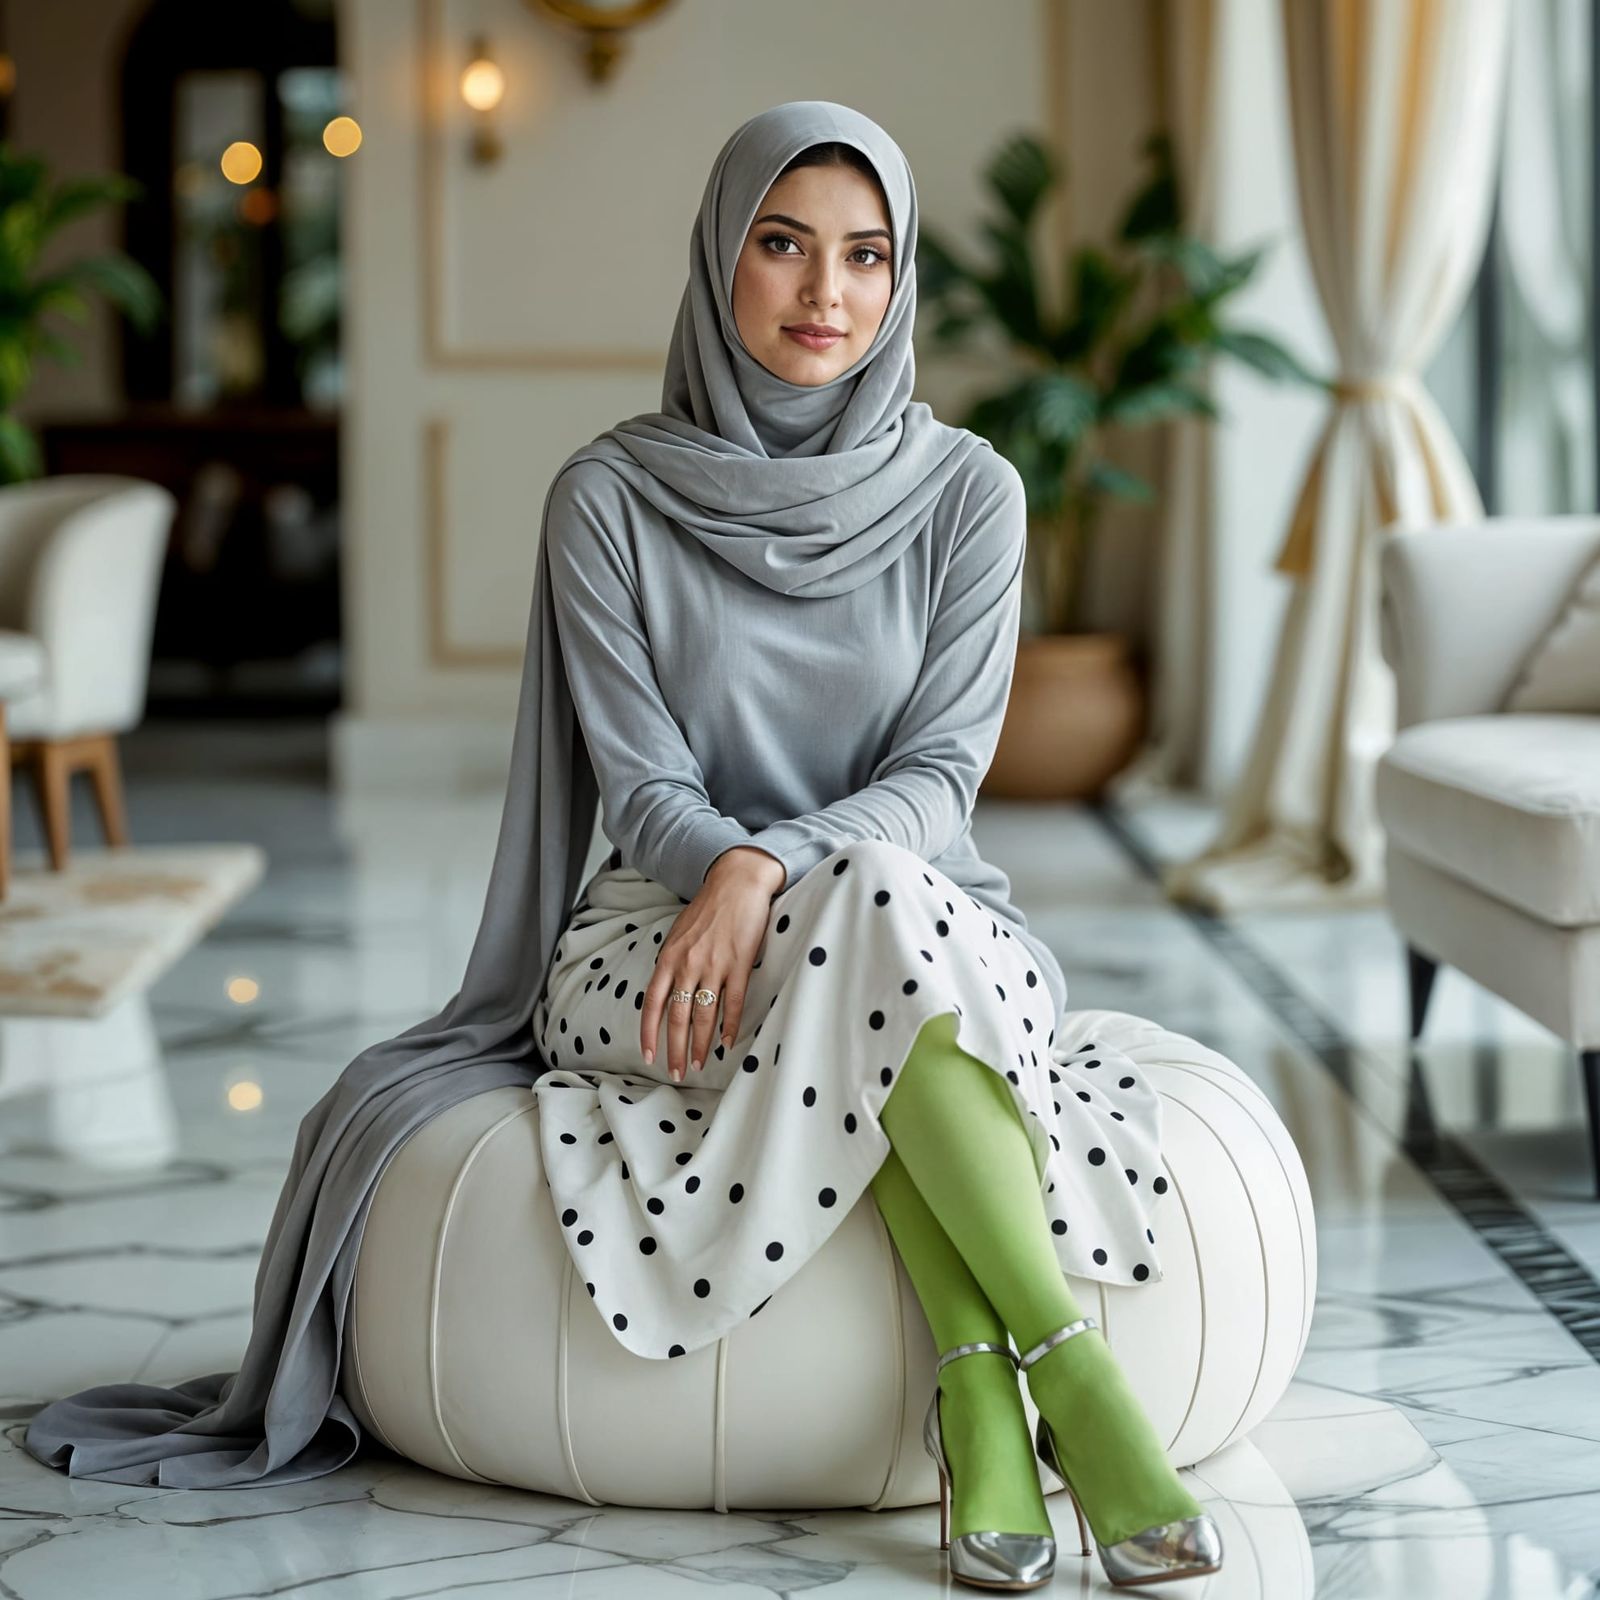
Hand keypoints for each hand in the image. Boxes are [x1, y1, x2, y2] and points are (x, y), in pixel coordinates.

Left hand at [641, 846, 785, 1081]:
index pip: (653, 1004)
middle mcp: (688, 964)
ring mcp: (714, 965)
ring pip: (704, 1015)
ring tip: (700, 1063)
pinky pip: (733, 1002)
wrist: (738, 880)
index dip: (649, 1033)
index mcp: (669, 958)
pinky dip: (730, 1025)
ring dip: (701, 1044)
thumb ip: (672, 962)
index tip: (649, 1056)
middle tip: (678, 1072)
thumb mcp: (679, 933)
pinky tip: (728, 1042)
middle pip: (678, 1017)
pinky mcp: (740, 963)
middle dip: (676, 1049)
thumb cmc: (708, 907)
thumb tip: (667, 990)